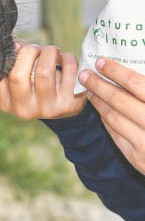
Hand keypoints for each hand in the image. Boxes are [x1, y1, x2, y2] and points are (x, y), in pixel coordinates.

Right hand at [0, 42, 84, 119]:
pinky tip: (65, 58)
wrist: (61, 107)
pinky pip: (68, 73)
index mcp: (5, 102)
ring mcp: (47, 109)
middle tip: (36, 48)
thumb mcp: (16, 78)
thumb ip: (11, 63)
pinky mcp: (69, 104)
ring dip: (49, 53)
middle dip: (28, 52)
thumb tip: (15, 46)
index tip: (19, 48)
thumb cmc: (33, 87)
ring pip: (43, 72)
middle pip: (18, 75)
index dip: (10, 55)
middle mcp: (24, 109)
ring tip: (51, 51)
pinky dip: (68, 59)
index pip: (0, 74)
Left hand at [79, 58, 144, 176]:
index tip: (100, 62)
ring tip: (90, 90)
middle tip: (84, 74)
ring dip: (98, 102)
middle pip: (119, 100)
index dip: (116, 71)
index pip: (136, 84)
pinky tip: (101, 109)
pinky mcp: (136, 158)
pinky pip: (115, 133)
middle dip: (98, 85)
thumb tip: (133, 64)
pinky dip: (106, 119)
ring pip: (113, 117)